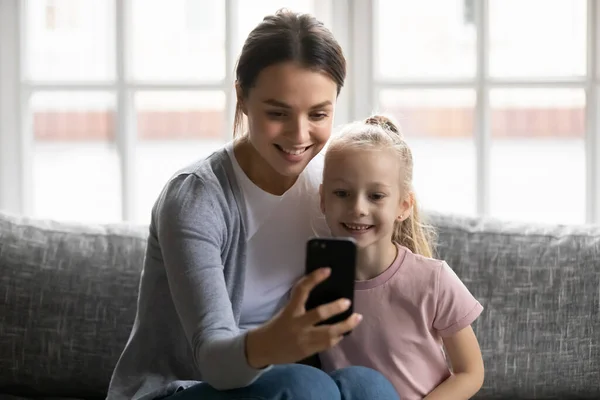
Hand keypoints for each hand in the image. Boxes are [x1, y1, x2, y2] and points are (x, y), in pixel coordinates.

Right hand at [246, 267, 361, 367]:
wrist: (264, 349)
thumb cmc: (277, 326)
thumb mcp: (286, 311)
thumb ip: (300, 305)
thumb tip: (325, 294)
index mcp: (290, 310)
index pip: (301, 290)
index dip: (314, 278)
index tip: (327, 270)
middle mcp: (297, 324)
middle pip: (319, 314)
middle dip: (335, 308)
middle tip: (347, 302)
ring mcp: (303, 339)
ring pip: (328, 333)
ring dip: (345, 326)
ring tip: (357, 318)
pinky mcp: (308, 351)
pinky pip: (327, 344)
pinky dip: (337, 337)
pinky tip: (343, 332)